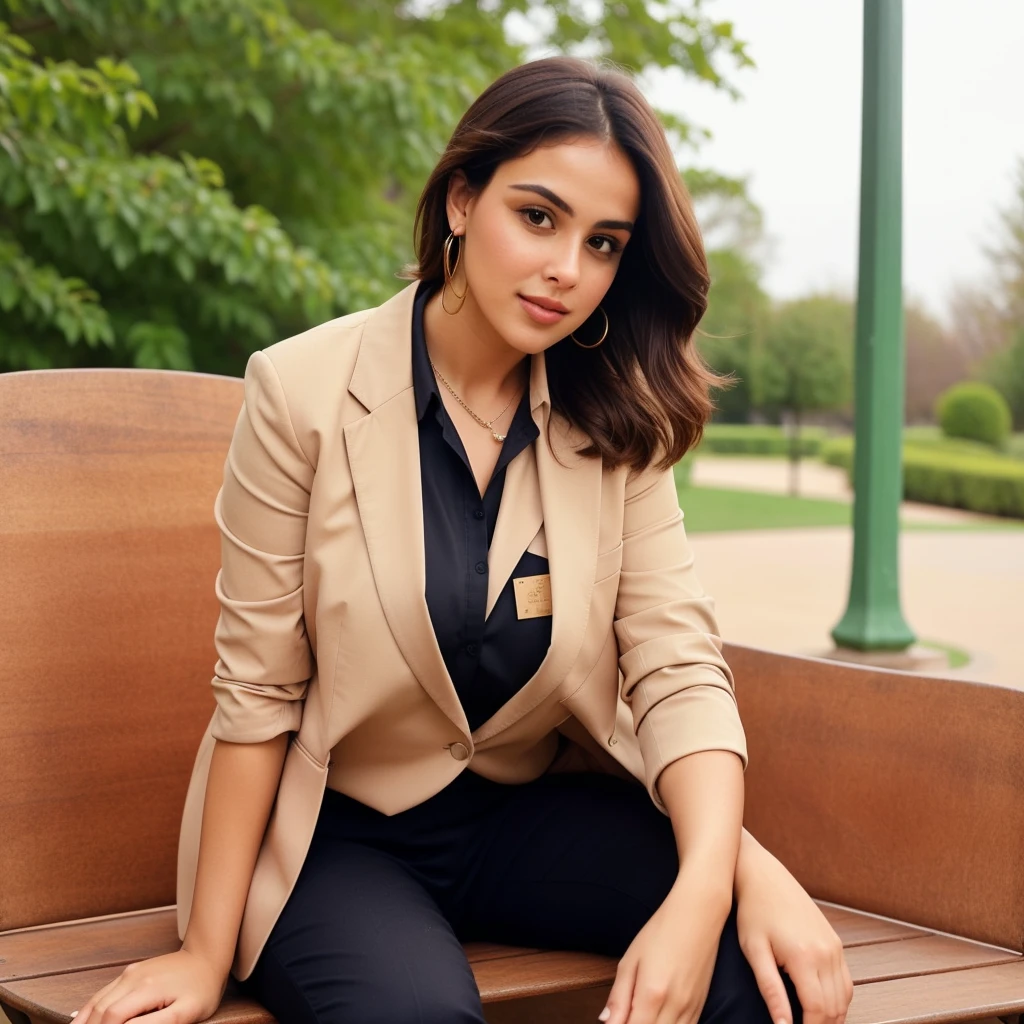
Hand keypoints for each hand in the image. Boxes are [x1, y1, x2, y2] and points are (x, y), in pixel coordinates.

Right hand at [70, 948, 226, 1023]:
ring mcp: (130, 973)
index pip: (112, 1017)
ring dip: (86, 1022)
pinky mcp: (130, 972)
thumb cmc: (202, 987)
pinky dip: (90, 1010)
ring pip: (97, 1000)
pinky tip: (82, 1021)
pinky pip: (103, 992)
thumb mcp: (186, 1012)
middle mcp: (134, 978)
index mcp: (147, 988)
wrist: (207, 955)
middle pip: (100, 1010)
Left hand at [600, 875, 729, 1023]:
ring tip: (639, 1013)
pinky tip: (657, 1017)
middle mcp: (674, 1008)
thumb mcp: (630, 960)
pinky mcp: (700, 1008)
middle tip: (625, 1014)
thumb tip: (606, 1022)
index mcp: (652, 995)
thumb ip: (618, 997)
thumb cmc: (661, 931)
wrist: (697, 915)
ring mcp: (690, 1010)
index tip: (614, 1021)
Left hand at [735, 835, 852, 1023]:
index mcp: (805, 957)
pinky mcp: (835, 941)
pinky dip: (838, 999)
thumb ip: (770, 991)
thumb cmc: (753, 912)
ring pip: (844, 997)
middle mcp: (826, 952)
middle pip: (835, 1008)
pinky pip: (845, 980)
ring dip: (833, 1016)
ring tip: (813, 1022)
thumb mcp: (754, 951)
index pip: (818, 1011)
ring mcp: (834, 946)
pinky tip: (823, 1007)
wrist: (764, 877)